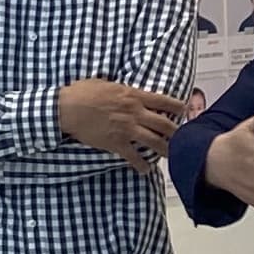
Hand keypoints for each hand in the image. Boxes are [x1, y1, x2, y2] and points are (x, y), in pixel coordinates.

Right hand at [59, 77, 193, 168]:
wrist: (68, 108)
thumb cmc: (83, 92)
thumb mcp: (107, 83)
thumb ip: (122, 89)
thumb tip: (128, 91)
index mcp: (133, 96)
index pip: (163, 101)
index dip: (177, 106)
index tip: (185, 110)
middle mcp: (135, 113)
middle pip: (164, 124)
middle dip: (177, 131)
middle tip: (183, 136)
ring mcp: (127, 129)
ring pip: (155, 142)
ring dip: (166, 149)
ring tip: (172, 155)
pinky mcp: (116, 143)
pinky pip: (134, 157)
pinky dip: (142, 165)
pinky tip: (146, 169)